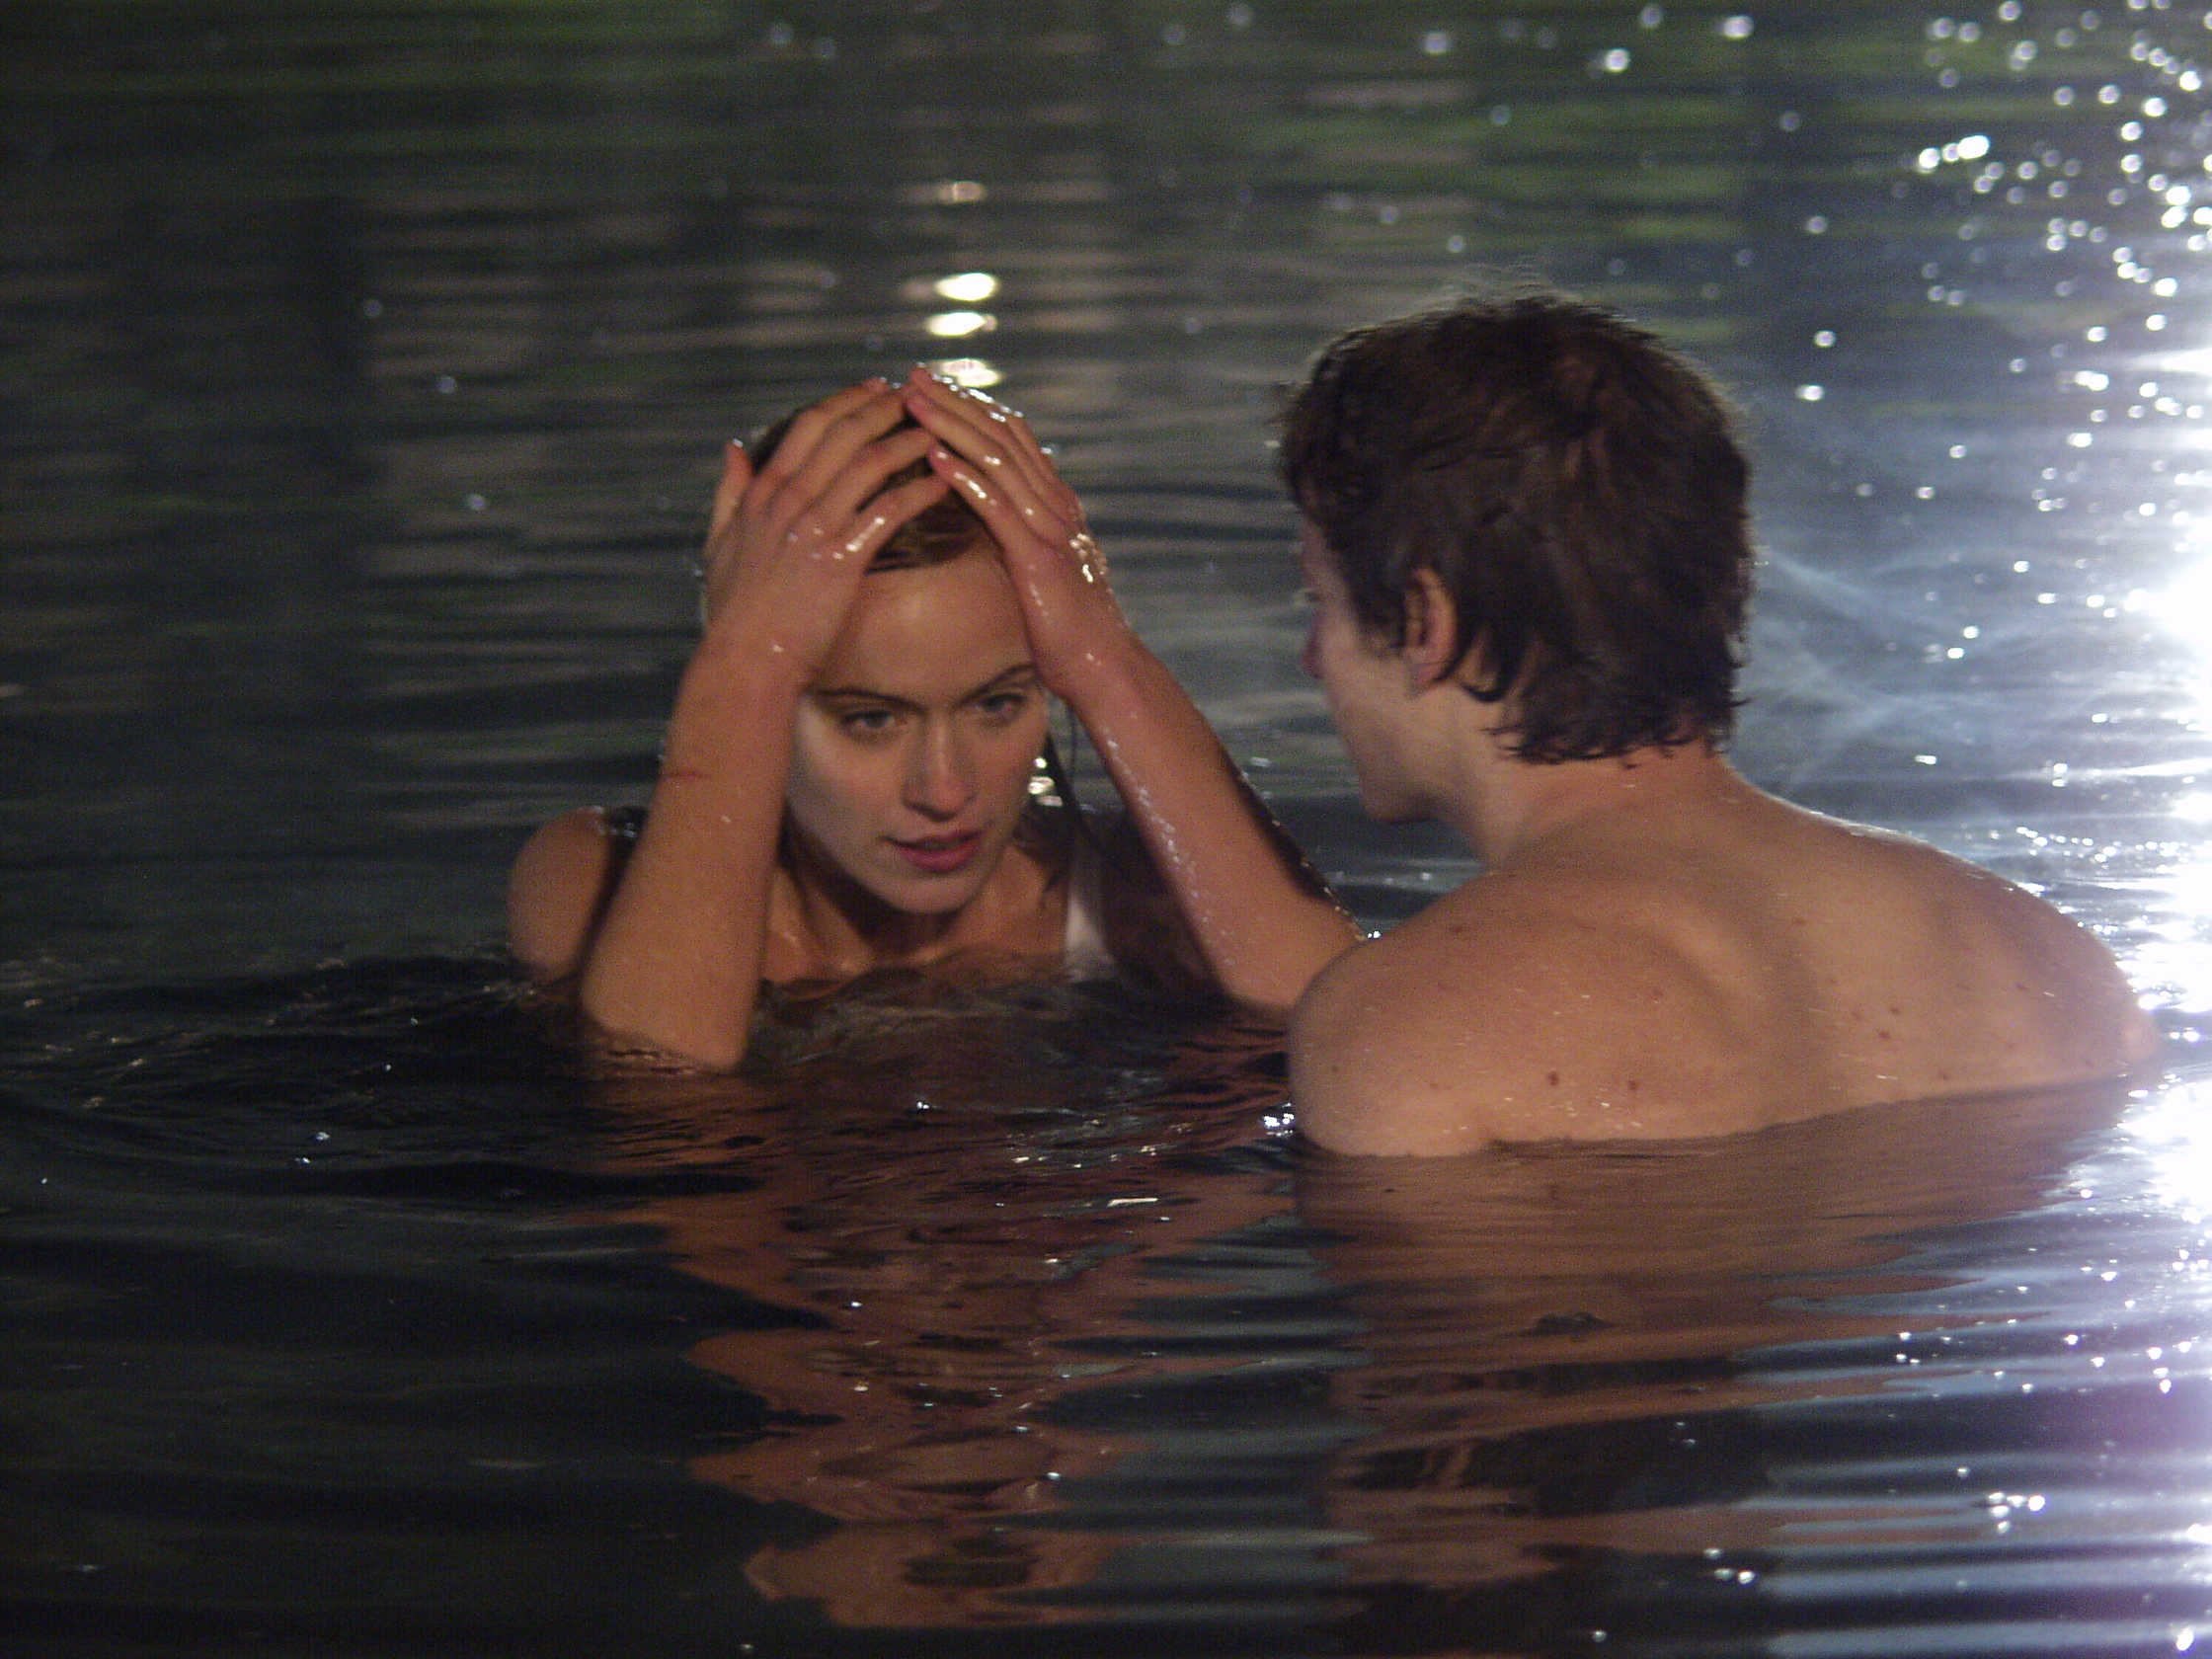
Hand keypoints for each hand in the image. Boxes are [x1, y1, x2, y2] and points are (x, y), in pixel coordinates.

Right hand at [701, 380, 948, 681]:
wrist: (747, 659)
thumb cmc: (735, 610)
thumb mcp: (718, 542)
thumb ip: (728, 491)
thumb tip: (734, 448)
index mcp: (762, 492)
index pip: (810, 426)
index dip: (848, 401)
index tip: (877, 389)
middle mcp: (788, 500)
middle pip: (843, 435)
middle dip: (885, 410)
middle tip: (918, 398)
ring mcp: (814, 527)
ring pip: (869, 465)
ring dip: (908, 442)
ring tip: (939, 432)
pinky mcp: (841, 558)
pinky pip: (888, 511)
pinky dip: (918, 491)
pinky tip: (944, 482)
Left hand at [900, 368, 1133, 697]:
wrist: (1100, 665)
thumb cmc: (1064, 626)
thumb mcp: (1038, 567)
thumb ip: (1018, 532)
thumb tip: (985, 516)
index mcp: (1054, 501)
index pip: (1011, 435)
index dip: (971, 405)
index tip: (931, 385)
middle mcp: (1055, 502)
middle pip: (1002, 433)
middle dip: (954, 401)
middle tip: (911, 375)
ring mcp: (1050, 526)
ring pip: (997, 459)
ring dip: (951, 426)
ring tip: (912, 403)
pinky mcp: (1038, 556)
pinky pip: (998, 507)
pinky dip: (965, 477)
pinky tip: (933, 458)